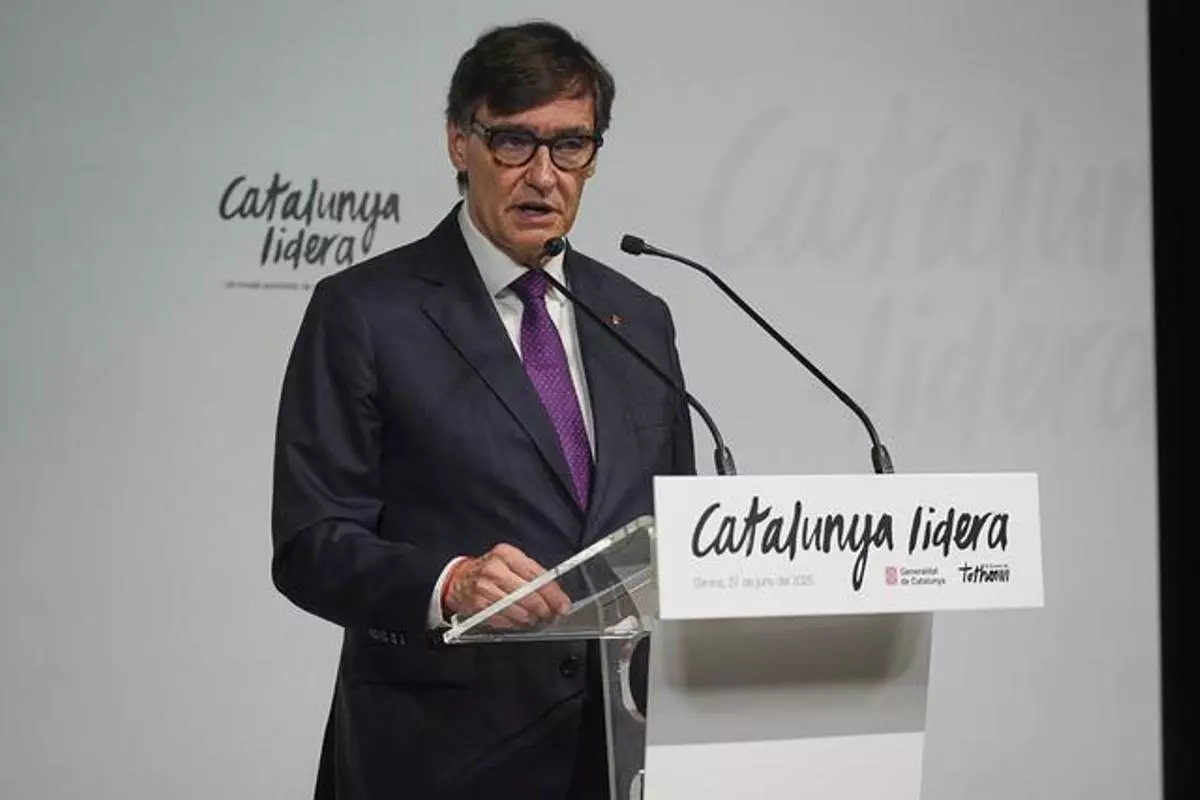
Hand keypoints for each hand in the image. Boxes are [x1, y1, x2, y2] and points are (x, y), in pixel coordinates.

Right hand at [442, 544, 571, 628]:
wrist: (458, 579)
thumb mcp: (509, 561)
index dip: (553, 593)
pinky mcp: (479, 606)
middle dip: (546, 609)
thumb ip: (532, 574)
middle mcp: (495, 569)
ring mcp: (485, 589)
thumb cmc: (489, 570)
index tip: (563, 604)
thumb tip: (556, 594)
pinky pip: (506, 620)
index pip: (537, 576)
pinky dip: (517, 623)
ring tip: (537, 618)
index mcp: (506, 554)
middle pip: (530, 595)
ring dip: (533, 618)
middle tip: (552, 615)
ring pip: (520, 610)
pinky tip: (521, 621)